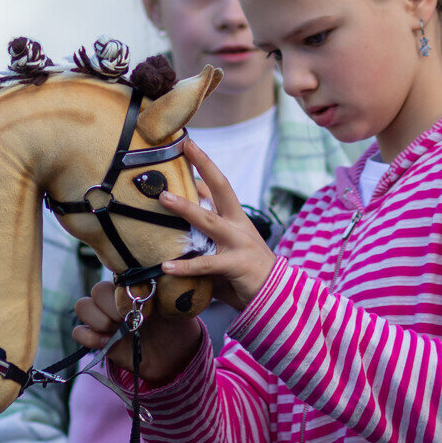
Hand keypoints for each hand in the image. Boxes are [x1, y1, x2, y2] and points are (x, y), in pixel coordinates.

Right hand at [72, 281, 200, 386]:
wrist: (174, 356)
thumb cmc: (175, 327)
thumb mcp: (174, 305)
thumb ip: (165, 290)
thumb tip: (161, 272)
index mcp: (131, 288)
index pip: (115, 278)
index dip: (124, 291)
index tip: (139, 306)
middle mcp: (114, 300)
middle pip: (96, 290)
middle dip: (111, 307)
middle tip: (127, 320)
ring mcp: (104, 318)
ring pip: (82, 306)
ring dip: (98, 319)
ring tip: (115, 331)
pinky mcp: (97, 339)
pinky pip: (78, 332)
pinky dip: (88, 337)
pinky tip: (107, 342)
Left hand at [158, 140, 276, 309]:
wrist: (278, 297)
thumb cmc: (244, 273)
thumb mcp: (224, 249)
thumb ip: (204, 238)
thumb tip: (174, 231)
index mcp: (236, 218)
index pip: (218, 187)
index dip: (202, 167)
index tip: (186, 146)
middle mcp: (238, 224)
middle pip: (222, 188)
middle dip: (204, 165)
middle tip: (186, 146)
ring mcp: (239, 243)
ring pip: (210, 221)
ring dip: (185, 208)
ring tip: (164, 198)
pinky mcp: (237, 265)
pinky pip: (207, 264)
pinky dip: (185, 266)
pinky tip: (167, 267)